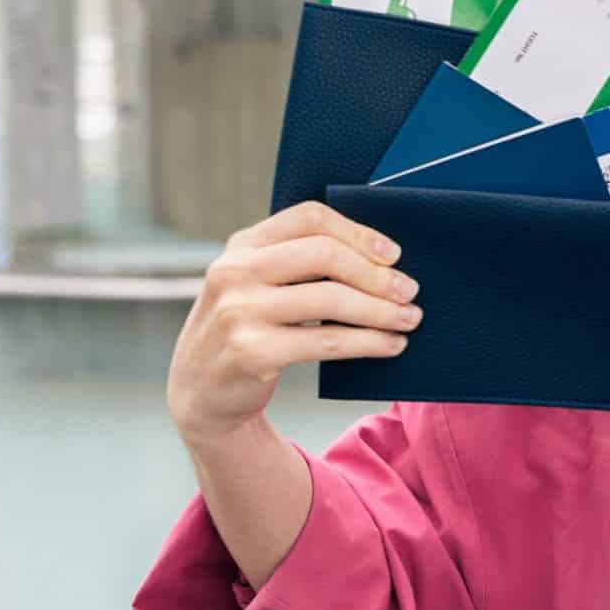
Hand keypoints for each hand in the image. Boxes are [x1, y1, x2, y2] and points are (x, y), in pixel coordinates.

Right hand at [166, 202, 421, 444]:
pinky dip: (368, 342)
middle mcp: (235, 272)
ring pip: (331, 300)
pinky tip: (391, 345)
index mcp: (241, 246)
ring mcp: (240, 312)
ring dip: (380, 310)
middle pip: (325, 255)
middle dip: (376, 274)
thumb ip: (296, 263)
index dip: (358, 232)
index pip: (309, 218)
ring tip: (409, 319)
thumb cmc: (246, 329)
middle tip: (410, 290)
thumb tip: (380, 257)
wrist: (200, 392)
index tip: (393, 254)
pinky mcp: (252, 352)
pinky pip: (327, 342)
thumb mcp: (255, 285)